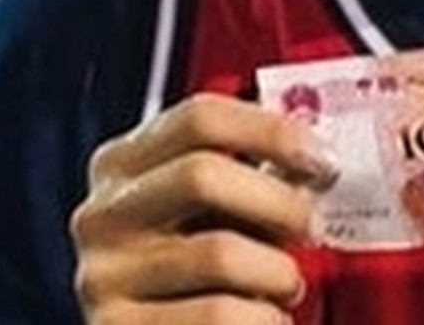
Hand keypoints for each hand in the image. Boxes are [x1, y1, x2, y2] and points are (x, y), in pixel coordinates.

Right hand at [71, 94, 330, 324]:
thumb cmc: (199, 276)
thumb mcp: (212, 214)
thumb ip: (248, 178)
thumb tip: (316, 159)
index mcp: (122, 166)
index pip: (199, 118)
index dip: (272, 132)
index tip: (322, 159)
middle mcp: (101, 215)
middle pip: (202, 175)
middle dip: (279, 201)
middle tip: (313, 227)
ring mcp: (102, 276)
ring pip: (219, 254)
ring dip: (278, 273)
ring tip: (286, 286)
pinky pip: (219, 315)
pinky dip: (264, 319)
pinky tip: (265, 319)